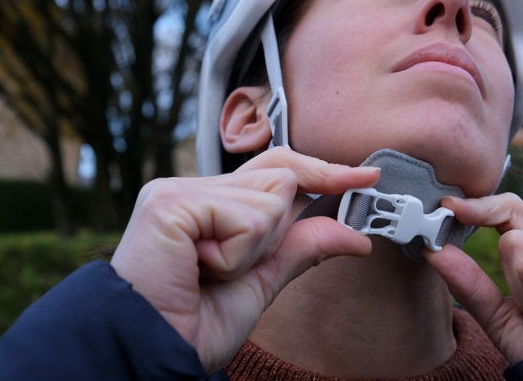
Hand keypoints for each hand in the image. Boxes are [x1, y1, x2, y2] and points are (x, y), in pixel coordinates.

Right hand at [110, 147, 379, 372]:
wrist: (155, 354)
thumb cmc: (195, 324)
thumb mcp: (263, 282)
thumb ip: (302, 247)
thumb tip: (356, 235)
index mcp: (212, 202)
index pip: (279, 168)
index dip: (323, 170)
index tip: (367, 175)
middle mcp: (192, 187)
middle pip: (282, 176)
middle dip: (275, 231)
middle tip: (229, 269)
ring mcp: (178, 191)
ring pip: (270, 200)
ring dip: (253, 250)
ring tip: (210, 273)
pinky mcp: (171, 202)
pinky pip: (247, 217)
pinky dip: (237, 255)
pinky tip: (200, 269)